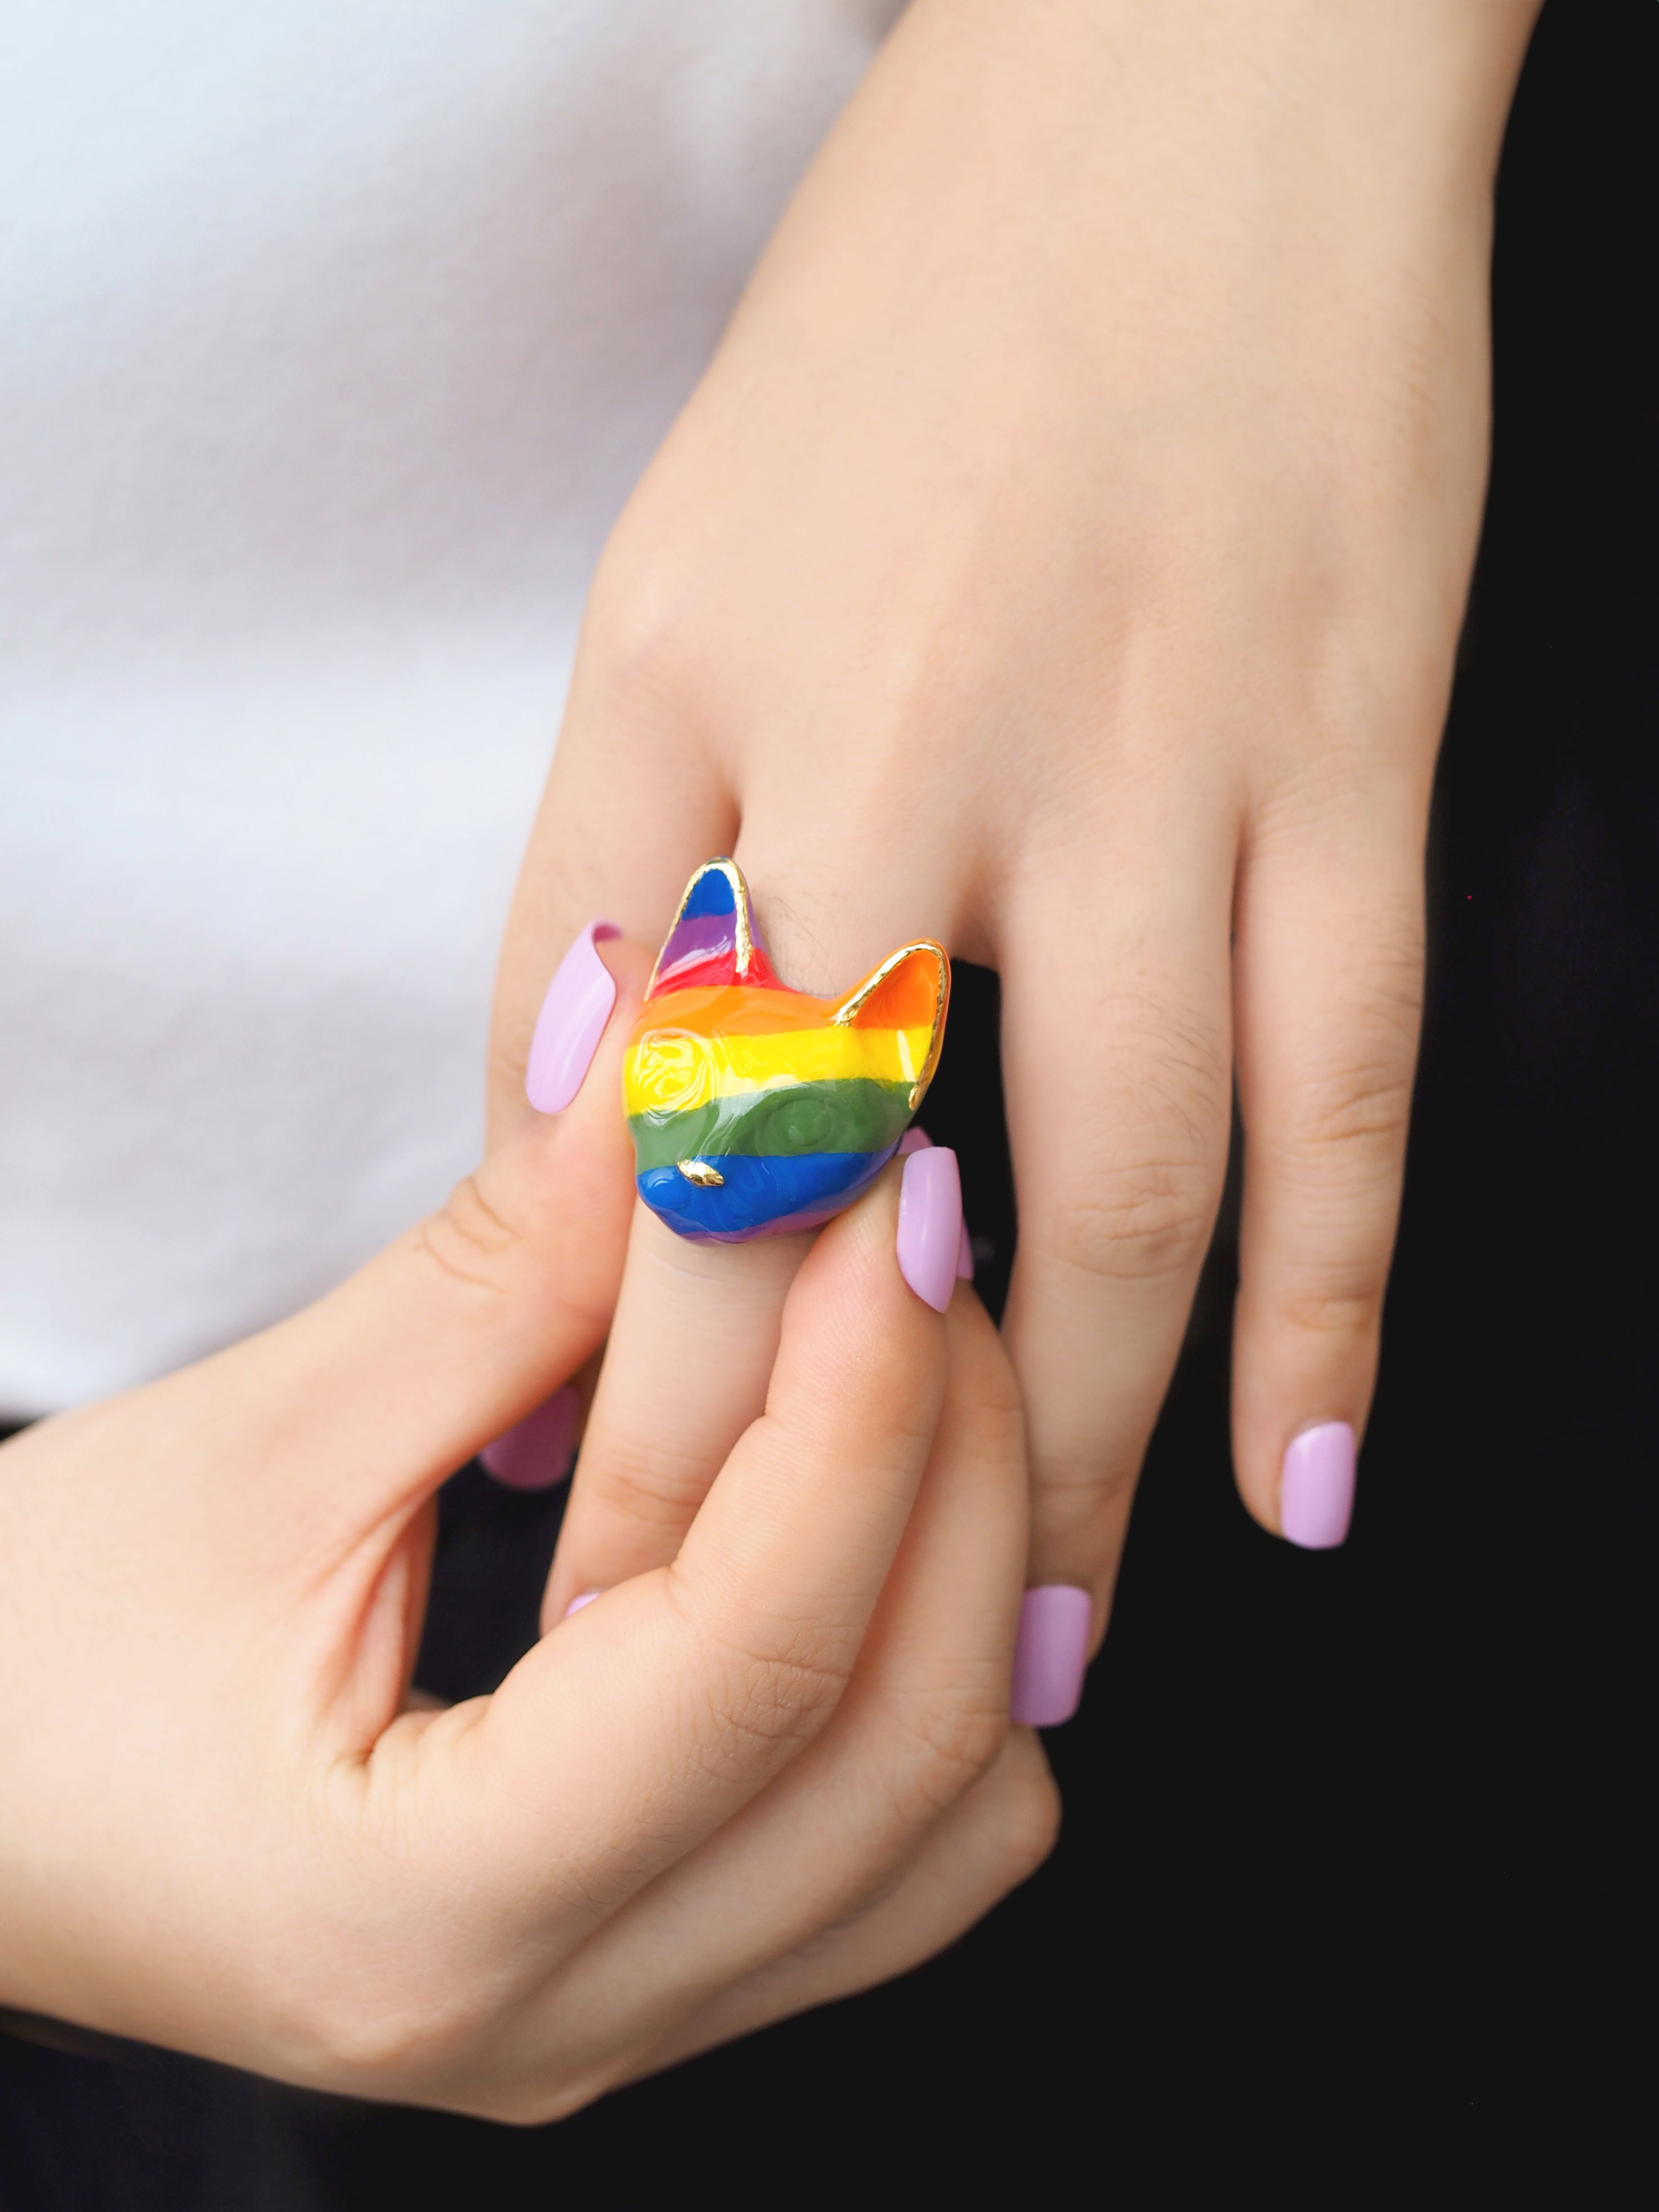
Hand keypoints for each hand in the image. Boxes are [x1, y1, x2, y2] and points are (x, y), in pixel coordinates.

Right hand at [0, 940, 1050, 2118]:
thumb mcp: (256, 1446)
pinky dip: (939, 1667)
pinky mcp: (648, 1973)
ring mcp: (619, 2026)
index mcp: (423, 1915)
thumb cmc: (23, 1649)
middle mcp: (557, 2026)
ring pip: (953, 1824)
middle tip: (915, 1229)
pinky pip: (902, 1852)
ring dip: (979, 1567)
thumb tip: (681, 1066)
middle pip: (909, 1745)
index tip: (895, 1193)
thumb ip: (504, 1272)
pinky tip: (879, 1510)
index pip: (760, 1656)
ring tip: (907, 1354)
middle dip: (956, 1455)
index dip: (859, 1398)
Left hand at [491, 0, 1539, 1675]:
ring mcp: (1173, 774)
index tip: (603, 1560)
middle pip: (866, 1213)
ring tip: (1036, 1654)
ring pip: (1126, 1195)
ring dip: (1081, 1457)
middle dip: (817, 1490)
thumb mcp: (666, 588)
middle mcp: (935, 765)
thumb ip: (598, 872)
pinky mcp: (1357, 765)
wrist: (1187, 93)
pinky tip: (1307, 1478)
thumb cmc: (902, 351)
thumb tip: (564, 1147)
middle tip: (791, 1693)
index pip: (646, 1136)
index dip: (622, 1387)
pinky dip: (1334, 1305)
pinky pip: (1352, 1092)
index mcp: (725, 718)